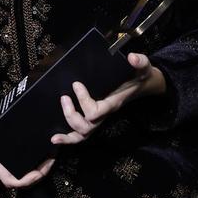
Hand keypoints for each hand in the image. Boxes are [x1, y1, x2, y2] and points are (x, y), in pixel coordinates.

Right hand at [0, 105, 55, 188]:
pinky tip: (40, 145)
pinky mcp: (4, 148)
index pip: (10, 179)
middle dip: (39, 171)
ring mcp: (2, 155)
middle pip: (22, 176)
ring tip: (51, 151)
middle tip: (52, 156)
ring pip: (23, 167)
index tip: (39, 172)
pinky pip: (20, 158)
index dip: (26, 180)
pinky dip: (32, 156)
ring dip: (38, 164)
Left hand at [50, 52, 165, 145]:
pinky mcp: (94, 118)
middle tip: (64, 97)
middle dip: (72, 114)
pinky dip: (68, 139)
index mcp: (113, 103)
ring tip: (56, 124)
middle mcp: (105, 114)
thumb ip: (140, 61)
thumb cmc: (139, 76)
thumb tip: (132, 58)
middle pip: (87, 126)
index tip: (76, 84)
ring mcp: (99, 118)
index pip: (96, 111)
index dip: (83, 100)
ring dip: (68, 129)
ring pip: (83, 134)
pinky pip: (81, 134)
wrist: (142, 84)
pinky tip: (55, 139)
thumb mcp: (143, 67)